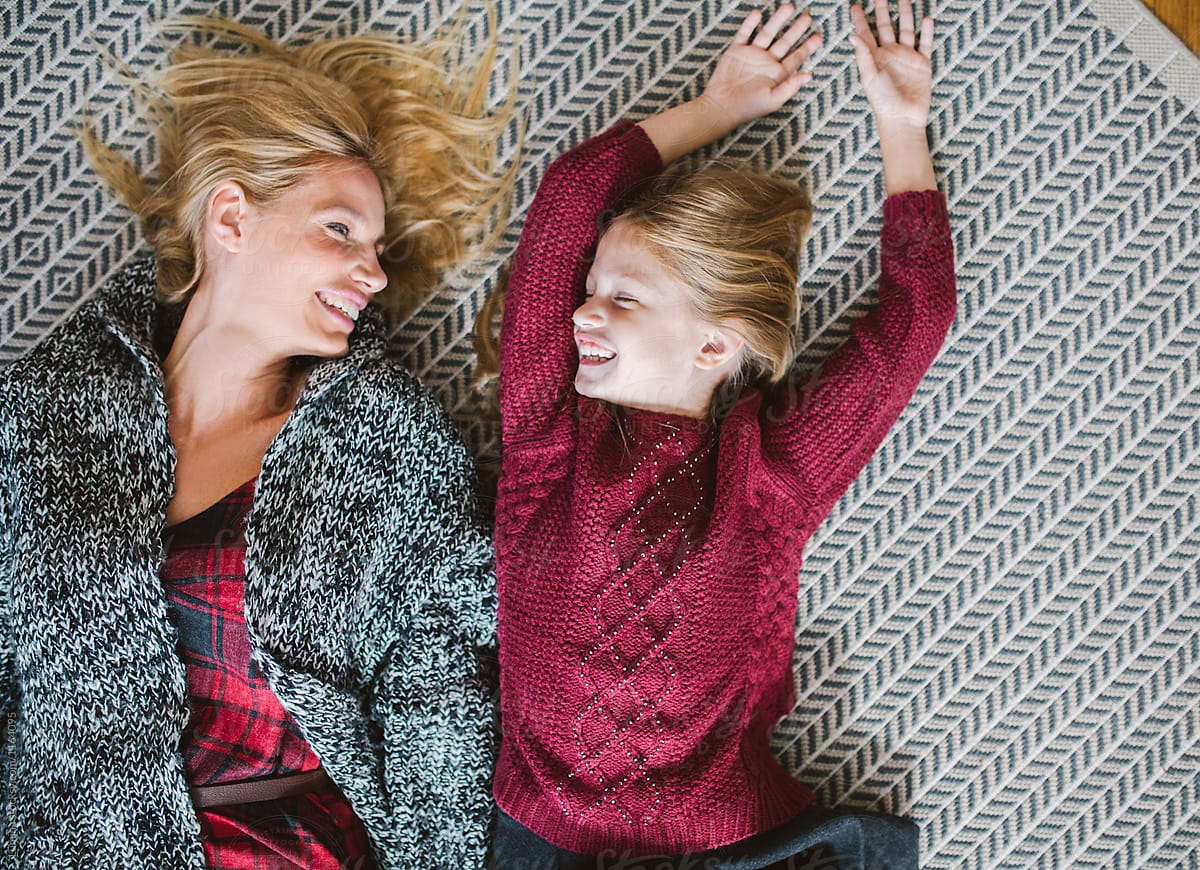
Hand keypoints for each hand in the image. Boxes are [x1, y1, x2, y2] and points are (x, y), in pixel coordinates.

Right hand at [701, 4, 822, 127]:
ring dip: (778, 20)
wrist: (722, 106)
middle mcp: (766, 62)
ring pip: (768, 33)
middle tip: (807, 18)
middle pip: (785, 42)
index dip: (807, 48)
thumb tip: (808, 75)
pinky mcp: (736, 51)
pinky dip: (750, 24)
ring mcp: (752, 55)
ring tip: (788, 7)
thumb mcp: (773, 100)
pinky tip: (758, 14)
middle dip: (797, 29)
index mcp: (777, 74)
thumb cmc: (748, 107)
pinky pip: (744, 34)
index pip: (796, 58)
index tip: (818, 38)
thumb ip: (791, 86)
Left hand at [849, 0, 933, 130]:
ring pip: (906, 30)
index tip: (855, 7)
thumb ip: (863, 55)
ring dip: (905, 15)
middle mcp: (890, 55)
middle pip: (886, 27)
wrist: (902, 118)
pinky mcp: (922, 64)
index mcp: (874, 58)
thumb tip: (852, 35)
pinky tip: (927, 19)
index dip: (860, 21)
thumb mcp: (869, 77)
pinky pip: (925, 44)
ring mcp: (906, 58)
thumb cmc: (882, 102)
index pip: (866, 34)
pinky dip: (927, 32)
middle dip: (883, 10)